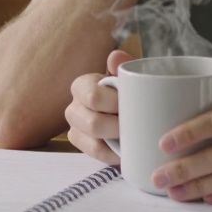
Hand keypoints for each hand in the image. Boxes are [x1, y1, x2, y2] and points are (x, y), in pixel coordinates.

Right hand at [64, 49, 135, 164]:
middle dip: (118, 126)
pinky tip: (127, 149)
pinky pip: (97, 155)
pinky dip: (114, 154)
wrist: (128, 107)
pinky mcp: (83, 147)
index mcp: (82, 86)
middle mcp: (73, 108)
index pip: (93, 97)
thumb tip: (115, 56)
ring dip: (116, 140)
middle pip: (92, 123)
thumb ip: (124, 66)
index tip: (134, 105)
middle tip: (137, 123)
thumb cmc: (126, 90)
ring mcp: (76, 130)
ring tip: (134, 135)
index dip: (114, 104)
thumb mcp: (128, 76)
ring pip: (93, 142)